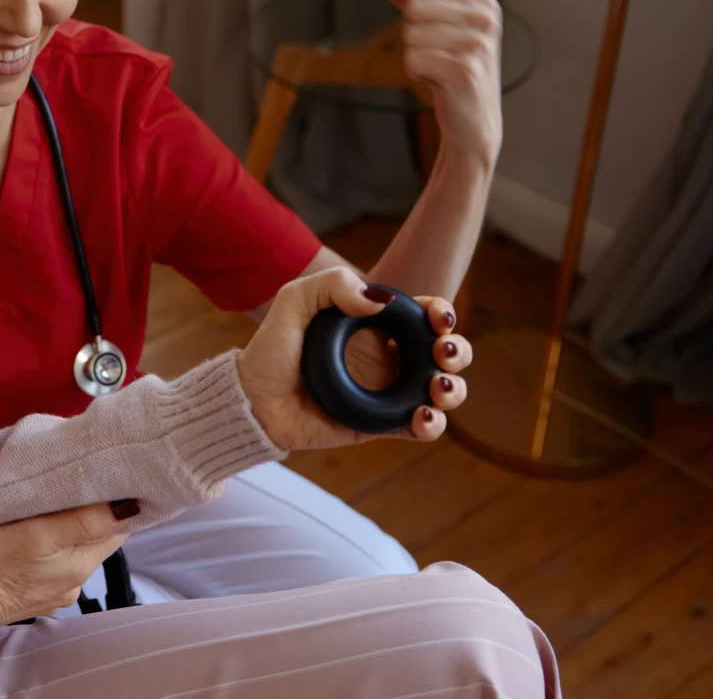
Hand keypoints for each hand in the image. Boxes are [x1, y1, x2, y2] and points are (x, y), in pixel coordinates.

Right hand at [0, 500, 139, 623]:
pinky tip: (31, 537)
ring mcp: (56, 589)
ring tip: (46, 510)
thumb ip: (85, 521)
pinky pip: (53, 562)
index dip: (112, 504)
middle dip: (88, 514)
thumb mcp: (40, 533)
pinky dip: (49, 547)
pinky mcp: (36, 591)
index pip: (117, 528)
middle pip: (96, 537)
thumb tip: (129, 508)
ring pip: (73, 548)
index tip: (100, 482)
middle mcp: (76, 581)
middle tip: (68, 489)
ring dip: (67, 530)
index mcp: (82, 565)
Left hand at [238, 267, 469, 450]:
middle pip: (444, 353)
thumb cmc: (272, 348)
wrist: (254, 399)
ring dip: (454, 390)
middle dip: (458, 351)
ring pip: (442, 392)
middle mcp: (388, 358)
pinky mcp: (379, 426)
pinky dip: (433, 424)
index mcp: (375, 326)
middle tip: (442, 353)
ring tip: (436, 389)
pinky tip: (422, 416)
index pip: (423, 315)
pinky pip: (419, 428)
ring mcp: (387, 394)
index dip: (441, 313)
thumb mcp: (295, 300)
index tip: (437, 318)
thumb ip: (333, 284)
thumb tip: (381, 301)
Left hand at [378, 0, 502, 168]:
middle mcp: (485, 19)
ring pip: (410, 36)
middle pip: (413, 10)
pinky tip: (439, 83)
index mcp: (482, 0)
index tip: (438, 35)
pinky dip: (417, 74)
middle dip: (413, 37)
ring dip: (416, 58)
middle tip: (437, 56)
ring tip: (440, 70)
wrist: (472, 118)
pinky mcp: (464, 71)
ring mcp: (478, 44)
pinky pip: (412, 60)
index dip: (416, 14)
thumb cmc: (450, 66)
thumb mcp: (432, 25)